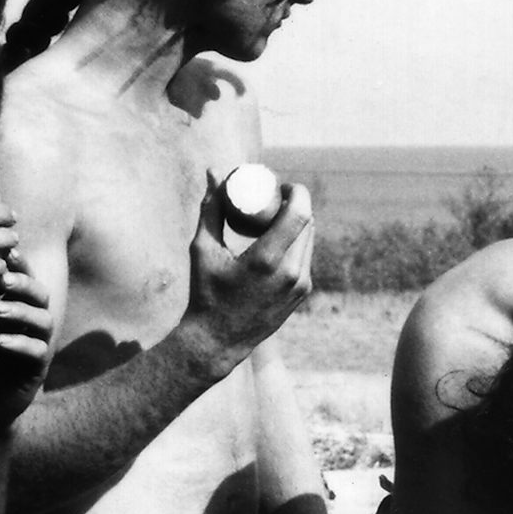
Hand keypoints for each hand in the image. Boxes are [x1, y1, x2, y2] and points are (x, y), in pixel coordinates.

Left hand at [0, 264, 54, 428]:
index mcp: (18, 308)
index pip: (22, 279)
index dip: (17, 264)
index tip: (4, 251)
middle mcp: (33, 324)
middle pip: (41, 295)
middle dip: (23, 284)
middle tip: (2, 279)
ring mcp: (39, 346)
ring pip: (44, 322)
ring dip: (21, 312)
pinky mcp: (37, 371)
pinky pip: (37, 353)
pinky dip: (19, 345)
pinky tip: (0, 342)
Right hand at [184, 178, 314, 371]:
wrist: (217, 341)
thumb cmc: (205, 293)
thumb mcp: (203, 249)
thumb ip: (210, 208)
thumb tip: (214, 172)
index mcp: (267, 260)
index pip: (300, 212)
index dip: (296, 192)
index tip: (280, 185)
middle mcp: (290, 273)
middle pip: (307, 222)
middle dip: (296, 204)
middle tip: (275, 197)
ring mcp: (300, 285)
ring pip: (310, 239)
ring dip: (298, 222)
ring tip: (278, 215)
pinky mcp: (302, 294)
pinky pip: (306, 257)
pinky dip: (296, 242)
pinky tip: (283, 237)